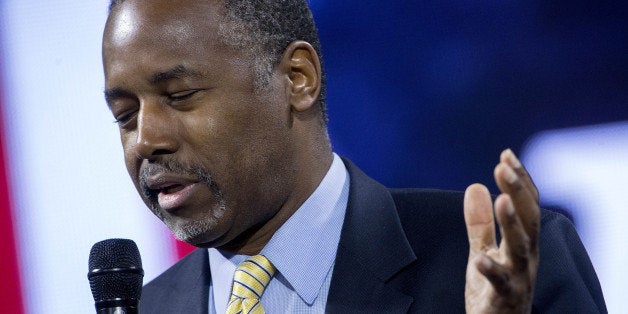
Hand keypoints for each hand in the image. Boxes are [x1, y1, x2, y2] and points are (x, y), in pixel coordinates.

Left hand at [463, 149, 539, 312]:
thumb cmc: (494, 290)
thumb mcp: (483, 251)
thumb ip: (480, 223)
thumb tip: (475, 186)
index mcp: (523, 243)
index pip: (527, 205)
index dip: (519, 180)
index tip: (506, 154)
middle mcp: (527, 257)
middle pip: (529, 219)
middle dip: (518, 191)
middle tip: (503, 165)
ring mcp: (518, 278)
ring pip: (521, 248)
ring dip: (513, 223)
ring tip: (502, 199)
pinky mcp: (503, 298)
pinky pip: (500, 283)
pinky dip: (491, 270)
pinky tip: (478, 258)